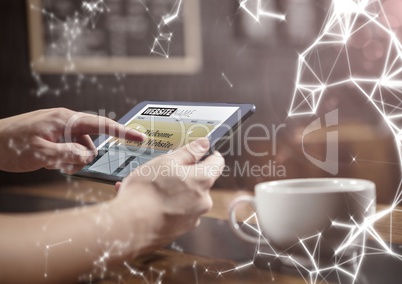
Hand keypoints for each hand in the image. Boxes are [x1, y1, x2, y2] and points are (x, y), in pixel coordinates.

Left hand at [0, 108, 144, 173]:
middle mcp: (65, 122)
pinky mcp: (54, 137)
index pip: (101, 124)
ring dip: (71, 160)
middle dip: (82, 157)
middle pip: (90, 142)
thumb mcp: (40, 153)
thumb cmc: (8, 144)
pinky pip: (69, 150)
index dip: (122, 131)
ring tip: (50, 163)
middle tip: (62, 165)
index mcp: (65, 119)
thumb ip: (68, 154)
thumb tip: (88, 156)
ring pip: (79, 149)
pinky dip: (64, 160)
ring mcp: (59, 130)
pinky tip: (48, 162)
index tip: (139, 138)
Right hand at [112, 138, 224, 254]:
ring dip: (172, 191)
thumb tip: (203, 144)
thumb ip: (188, 153)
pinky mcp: (180, 230)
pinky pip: (176, 212)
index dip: (208, 155)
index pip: (217, 163)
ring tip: (147, 188)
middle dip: (184, 175)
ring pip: (185, 198)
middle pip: (199, 182)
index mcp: (203, 181)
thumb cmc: (145, 192)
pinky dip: (165, 206)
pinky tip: (146, 203)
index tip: (199, 153)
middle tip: (162, 172)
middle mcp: (203, 201)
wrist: (128, 228)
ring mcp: (192, 218)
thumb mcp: (165, 162)